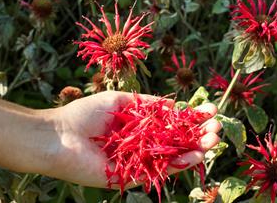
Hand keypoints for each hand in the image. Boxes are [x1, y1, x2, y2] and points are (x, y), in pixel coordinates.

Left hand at [47, 91, 220, 187]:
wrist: (59, 136)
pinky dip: (178, 164)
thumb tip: (174, 104)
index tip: (211, 109)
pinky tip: (194, 154)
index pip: (171, 123)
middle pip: (176, 142)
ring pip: (172, 158)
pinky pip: (159, 171)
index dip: (191, 118)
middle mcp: (141, 144)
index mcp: (138, 126)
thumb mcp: (119, 101)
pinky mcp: (132, 176)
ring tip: (214, 140)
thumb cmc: (84, 114)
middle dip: (198, 135)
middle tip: (217, 127)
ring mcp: (138, 161)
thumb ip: (146, 103)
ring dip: (195, 150)